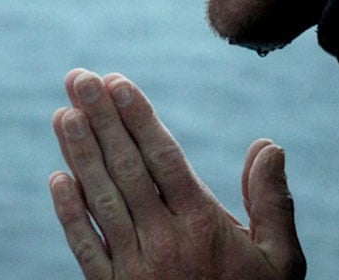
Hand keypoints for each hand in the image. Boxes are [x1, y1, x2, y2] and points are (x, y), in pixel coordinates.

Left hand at [49, 69, 305, 278]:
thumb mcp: (281, 262)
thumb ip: (274, 203)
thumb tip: (269, 146)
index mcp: (203, 226)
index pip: (164, 158)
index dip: (138, 117)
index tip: (116, 82)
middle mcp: (165, 242)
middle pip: (126, 169)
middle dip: (101, 119)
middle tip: (78, 78)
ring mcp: (135, 269)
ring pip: (102, 200)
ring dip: (80, 154)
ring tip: (63, 114)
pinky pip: (86, 249)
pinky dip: (70, 214)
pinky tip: (57, 179)